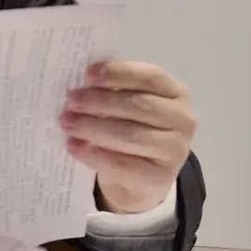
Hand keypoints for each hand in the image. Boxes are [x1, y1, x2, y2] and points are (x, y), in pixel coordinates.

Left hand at [60, 60, 196, 213]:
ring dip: (93, 127)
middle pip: (138, 106)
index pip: (150, 76)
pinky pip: (123, 165)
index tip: (88, 74)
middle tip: (70, 101)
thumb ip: (112, 89)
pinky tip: (74, 146)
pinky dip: (94, 154)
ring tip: (67, 122)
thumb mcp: (128, 103)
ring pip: (129, 135)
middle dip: (100, 102)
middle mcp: (183, 120)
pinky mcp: (161, 177)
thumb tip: (81, 84)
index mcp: (176, 92)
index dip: (119, 72)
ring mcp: (175, 151)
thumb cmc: (131, 125)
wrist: (141, 175)